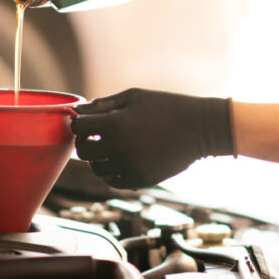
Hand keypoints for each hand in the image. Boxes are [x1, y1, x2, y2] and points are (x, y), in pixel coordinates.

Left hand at [71, 88, 233, 188]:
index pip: (78, 127)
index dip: (80, 122)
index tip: (87, 121)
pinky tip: (122, 160)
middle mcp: (120, 148)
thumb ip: (103, 105)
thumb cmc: (165, 106)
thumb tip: (78, 112)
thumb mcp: (134, 97)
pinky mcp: (141, 180)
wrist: (199, 128)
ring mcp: (130, 167)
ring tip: (112, 148)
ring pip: (97, 169)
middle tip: (96, 136)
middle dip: (86, 142)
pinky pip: (113, 182)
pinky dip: (113, 173)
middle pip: (83, 151)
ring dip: (99, 159)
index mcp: (116, 124)